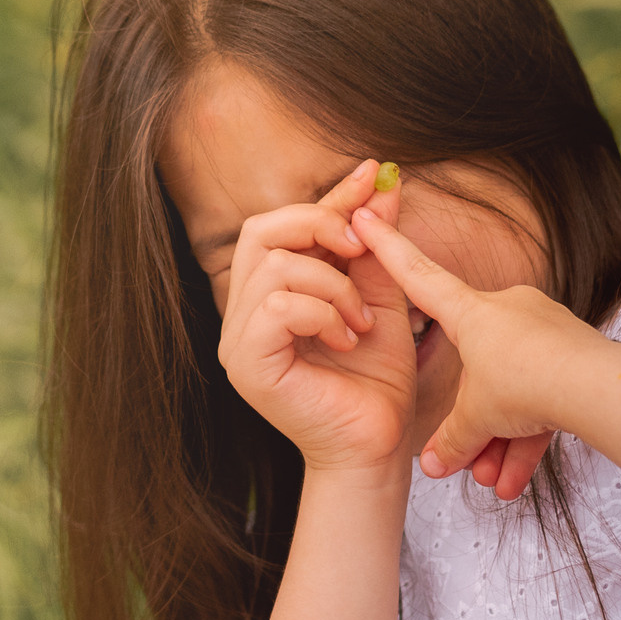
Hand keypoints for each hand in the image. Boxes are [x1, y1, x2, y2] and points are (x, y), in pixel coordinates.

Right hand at [219, 161, 414, 476]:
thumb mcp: (382, 299)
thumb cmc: (377, 382)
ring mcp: (237, 340)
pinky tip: (347, 340)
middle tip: (362, 248)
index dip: (327, 197)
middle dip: (319, 224)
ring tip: (360, 321)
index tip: (370, 173)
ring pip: (273, 266)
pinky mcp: (245, 364)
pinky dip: (322, 312)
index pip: (284, 226)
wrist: (376, 446)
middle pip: (260, 230)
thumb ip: (376, 247)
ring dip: (332, 284)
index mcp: (270, 293)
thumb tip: (383, 184)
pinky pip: (276, 306)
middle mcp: (243, 312)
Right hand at [351, 206, 598, 498]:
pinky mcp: (572, 355)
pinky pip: (543, 397)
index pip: (419, 276)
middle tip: (464, 465)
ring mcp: (543, 331)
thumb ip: (453, 439)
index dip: (388, 249)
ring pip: (512, 392)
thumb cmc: (528, 383)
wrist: (599, 388)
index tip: (365, 216)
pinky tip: (515, 482)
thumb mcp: (477, 416)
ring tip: (494, 483)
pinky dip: (527, 439)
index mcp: (472, 311)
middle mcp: (507, 310)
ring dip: (500, 442)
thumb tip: (433, 465)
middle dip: (472, 424)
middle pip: (475, 370)